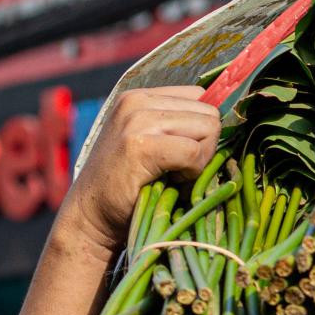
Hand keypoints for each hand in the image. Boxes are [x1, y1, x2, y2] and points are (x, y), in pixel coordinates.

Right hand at [61, 86, 220, 253]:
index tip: (181, 154)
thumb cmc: (129, 186)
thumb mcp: (152, 143)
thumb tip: (224, 122)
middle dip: (205, 146)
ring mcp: (137, 120)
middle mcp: (137, 102)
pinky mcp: (139, 144)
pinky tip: (170, 182)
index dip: (202, 130)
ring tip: (173, 175)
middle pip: (210, 113)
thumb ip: (179, 127)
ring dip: (200, 160)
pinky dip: (192, 173)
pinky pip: (194, 152)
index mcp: (141, 97)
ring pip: (208, 129)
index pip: (201, 97)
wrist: (90, 217)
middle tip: (179, 169)